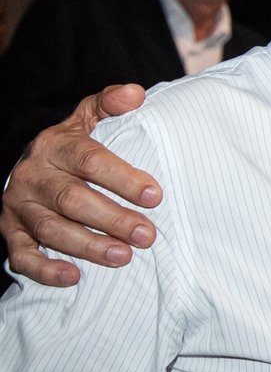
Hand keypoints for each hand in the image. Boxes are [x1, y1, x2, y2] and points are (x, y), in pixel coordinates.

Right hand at [1, 84, 160, 285]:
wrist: (29, 168)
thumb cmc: (70, 147)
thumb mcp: (86, 119)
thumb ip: (109, 104)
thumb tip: (136, 94)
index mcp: (54, 145)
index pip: (90, 161)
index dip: (123, 179)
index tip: (155, 195)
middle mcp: (33, 176)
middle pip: (73, 200)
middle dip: (112, 219)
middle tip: (148, 235)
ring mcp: (19, 207)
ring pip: (51, 230)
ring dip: (89, 246)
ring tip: (124, 257)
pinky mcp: (11, 233)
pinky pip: (22, 256)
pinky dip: (46, 269)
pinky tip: (74, 277)